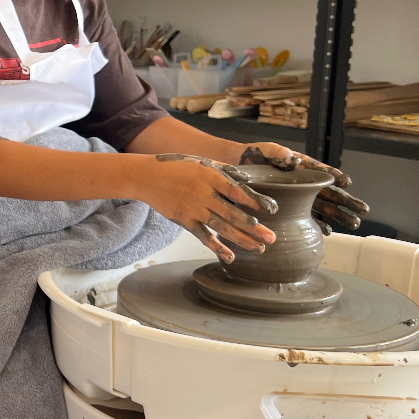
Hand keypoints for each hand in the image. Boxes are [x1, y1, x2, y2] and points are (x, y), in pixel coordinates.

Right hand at [145, 155, 279, 262]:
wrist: (147, 177)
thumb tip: (247, 181)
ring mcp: (192, 209)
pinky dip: (216, 247)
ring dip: (241, 239)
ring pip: (221, 227)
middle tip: (272, 238)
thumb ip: (224, 171)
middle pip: (233, 214)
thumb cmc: (176, 167)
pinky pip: (202, 236)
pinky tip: (230, 256)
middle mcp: (203, 194)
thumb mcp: (202, 162)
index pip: (237, 191)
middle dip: (254, 228)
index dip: (255, 202)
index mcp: (210, 176)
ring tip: (258, 248)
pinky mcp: (183, 220)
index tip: (271, 210)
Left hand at [237, 144, 369, 233]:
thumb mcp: (266, 151)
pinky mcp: (290, 208)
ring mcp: (299, 196)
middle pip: (330, 193)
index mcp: (302, 167)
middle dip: (347, 202)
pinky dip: (317, 225)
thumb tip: (294, 160)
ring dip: (338, 216)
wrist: (239, 168)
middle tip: (363, 211)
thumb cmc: (254, 156)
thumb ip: (279, 154)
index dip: (335, 176)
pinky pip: (307, 217)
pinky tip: (328, 232)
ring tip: (353, 224)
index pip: (322, 172)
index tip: (347, 182)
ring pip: (323, 207)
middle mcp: (305, 182)